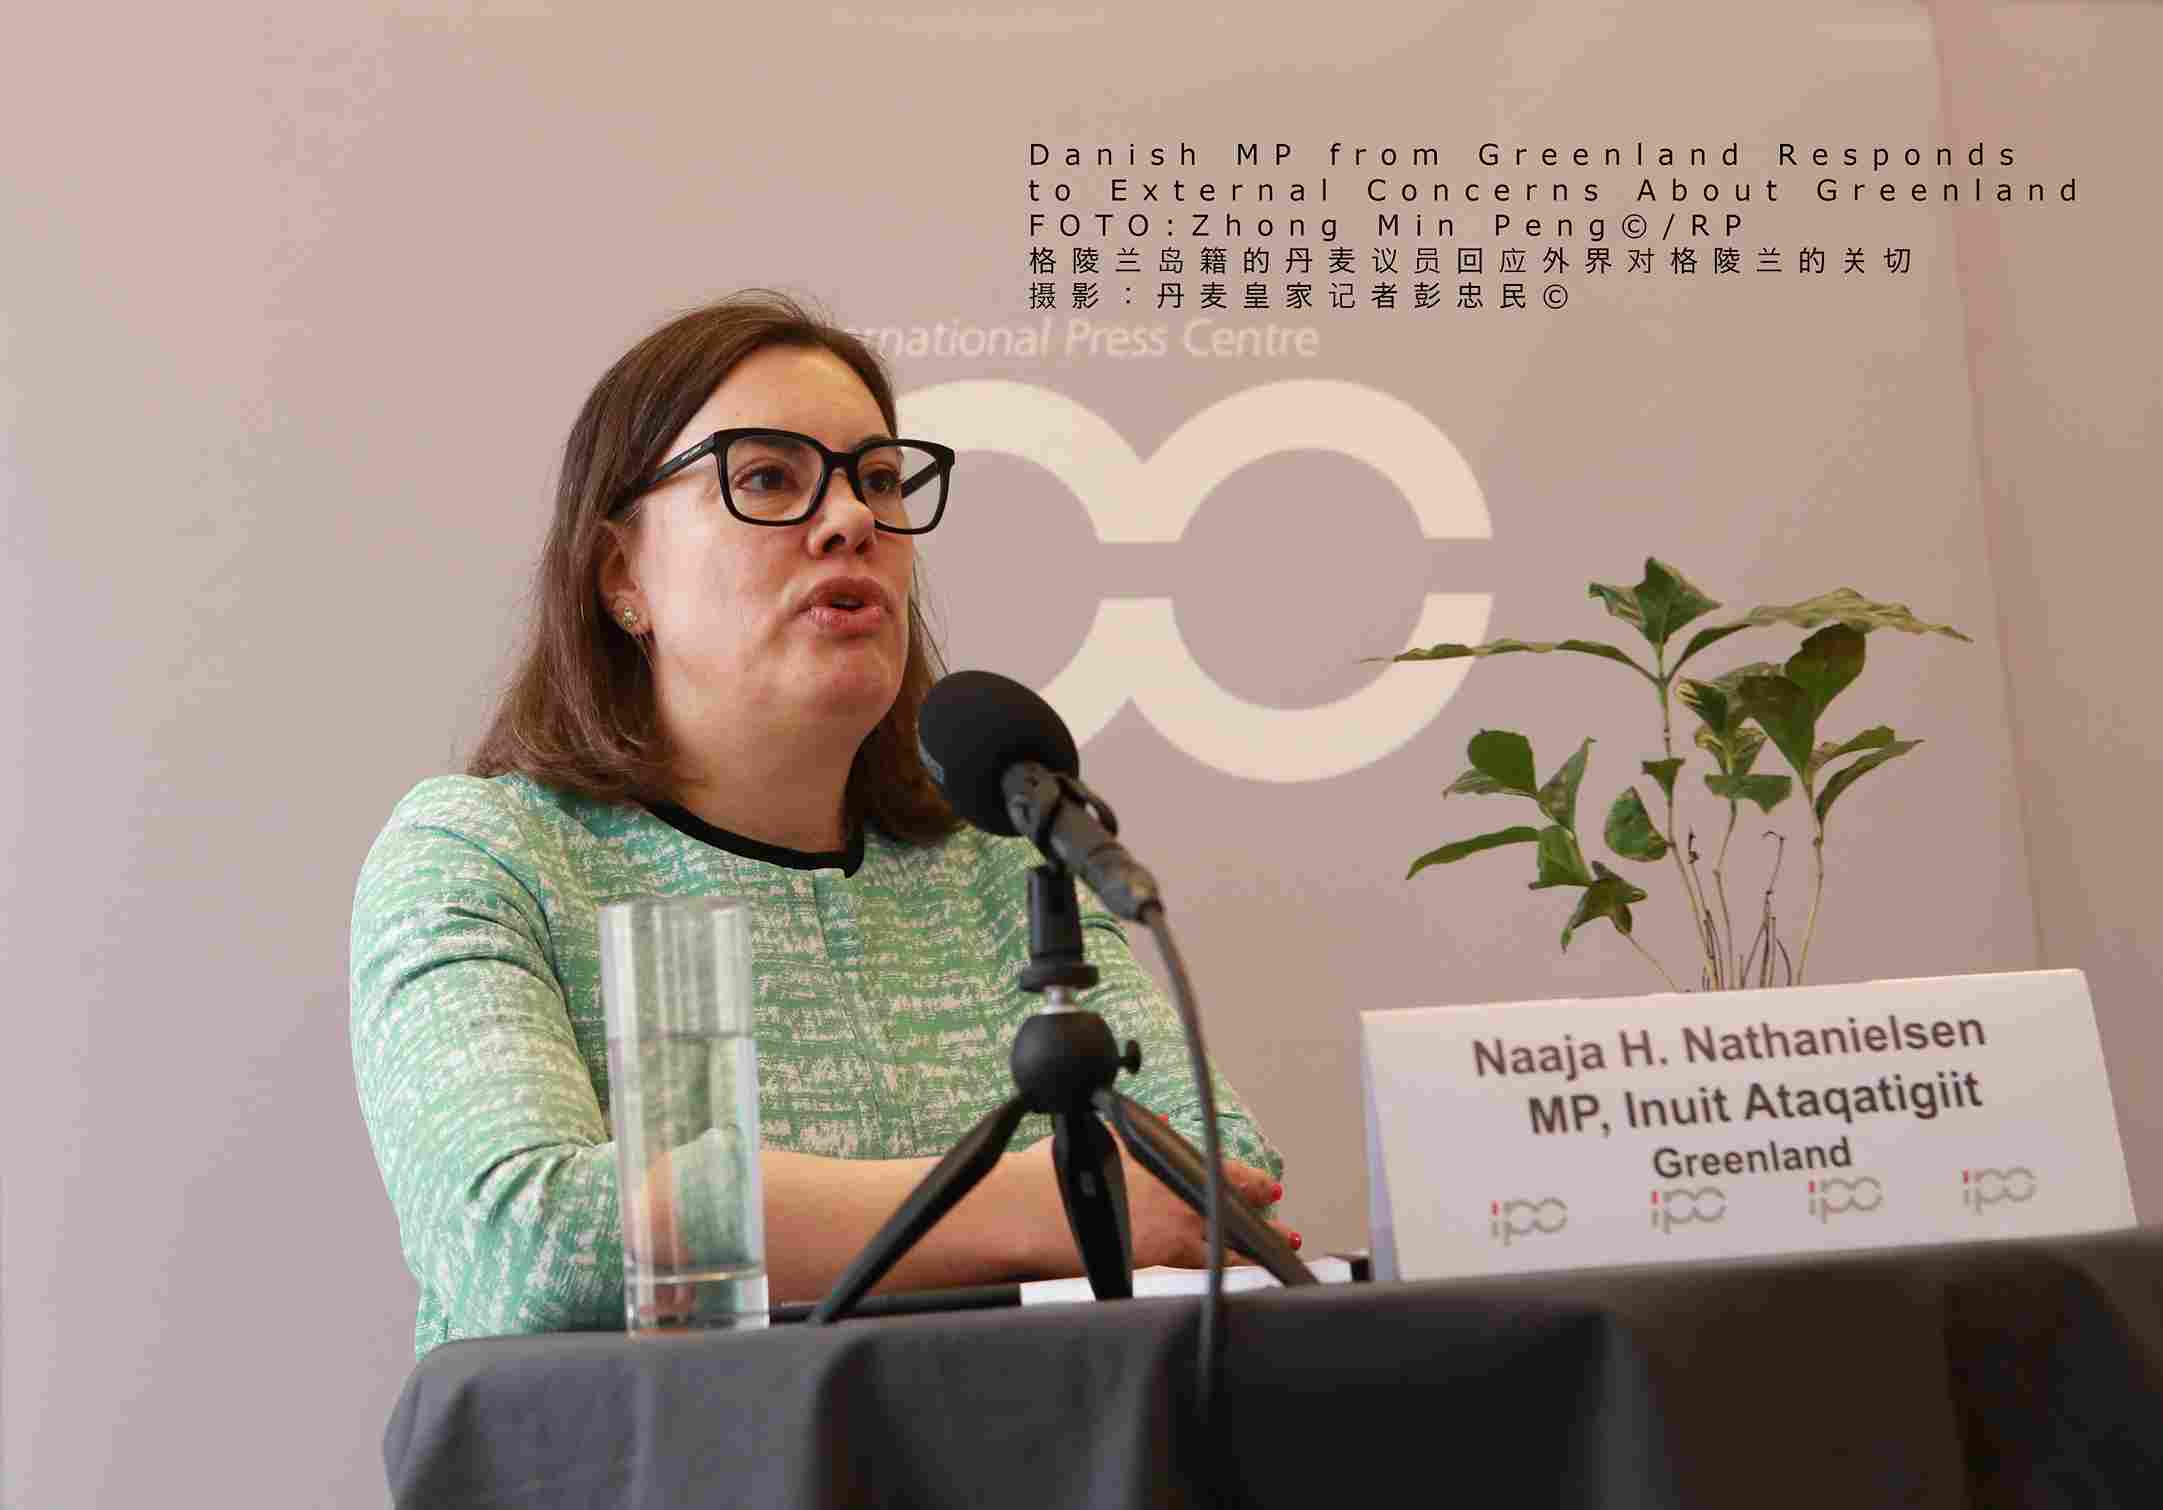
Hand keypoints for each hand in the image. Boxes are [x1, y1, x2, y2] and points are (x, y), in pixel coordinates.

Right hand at [1010, 1127, 1296, 1273]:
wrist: (1035, 1208)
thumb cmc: (1057, 1171)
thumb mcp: (1100, 1136)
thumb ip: (1136, 1133)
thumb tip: (1162, 1122)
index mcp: (1163, 1161)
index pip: (1220, 1169)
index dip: (1249, 1181)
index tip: (1269, 1187)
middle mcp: (1172, 1194)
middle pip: (1229, 1207)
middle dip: (1261, 1216)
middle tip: (1284, 1224)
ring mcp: (1167, 1228)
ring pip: (1223, 1241)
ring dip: (1251, 1246)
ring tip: (1276, 1251)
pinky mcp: (1155, 1259)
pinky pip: (1199, 1267)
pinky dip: (1221, 1270)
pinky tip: (1236, 1276)